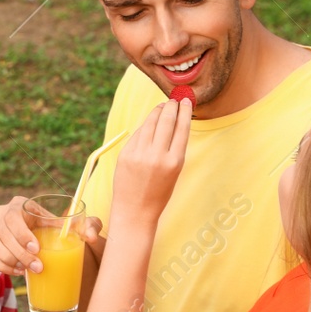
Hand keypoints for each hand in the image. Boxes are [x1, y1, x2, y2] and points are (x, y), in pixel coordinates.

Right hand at [0, 196, 104, 275]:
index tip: (37, 249)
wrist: (45, 239)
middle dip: (20, 254)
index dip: (22, 234)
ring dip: (8, 261)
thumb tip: (91, 236)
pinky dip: (1, 266)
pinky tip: (17, 271)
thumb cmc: (58, 230)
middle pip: (3, 234)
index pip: (13, 217)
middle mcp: (2, 214)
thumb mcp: (75, 225)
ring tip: (27, 270)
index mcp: (19, 204)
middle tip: (38, 267)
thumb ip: (90, 225)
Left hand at [111, 96, 191, 225]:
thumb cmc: (158, 193)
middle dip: (170, 107)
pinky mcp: (125, 155)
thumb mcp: (174, 172)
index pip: (182, 128)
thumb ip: (173, 149)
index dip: (184, 111)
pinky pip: (137, 135)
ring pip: (149, 124)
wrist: (135, 211)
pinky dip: (144, 126)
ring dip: (156, 112)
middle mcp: (157, 156)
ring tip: (162, 106)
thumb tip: (171, 121)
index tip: (185, 101)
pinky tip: (149, 122)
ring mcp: (139, 155)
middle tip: (174, 100)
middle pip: (166, 121)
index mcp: (174, 162)